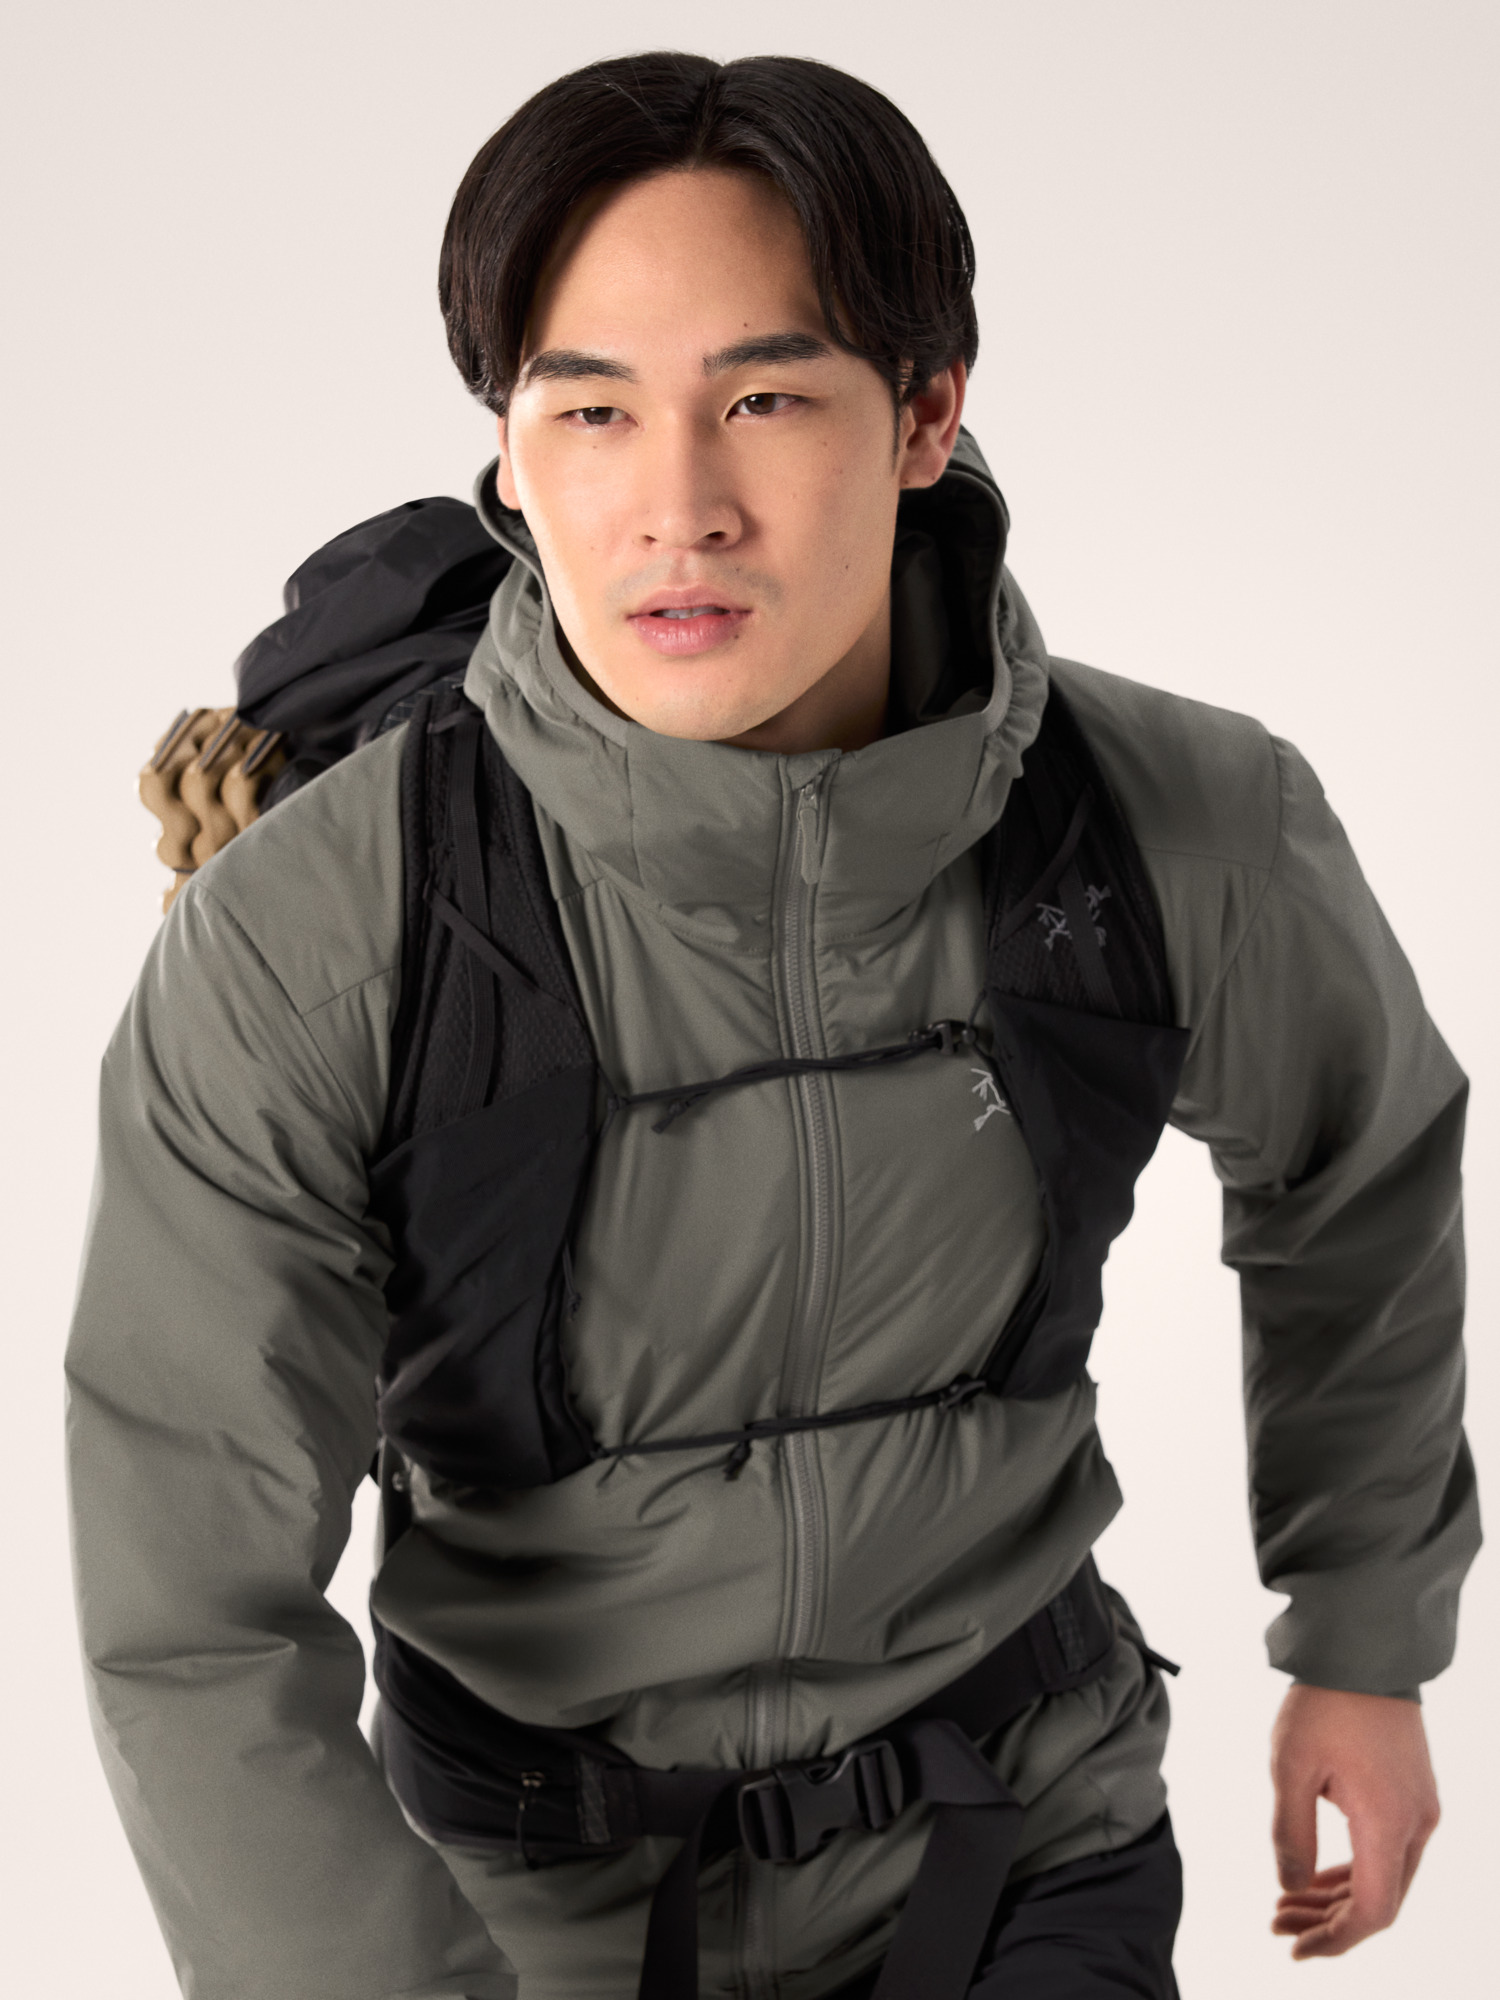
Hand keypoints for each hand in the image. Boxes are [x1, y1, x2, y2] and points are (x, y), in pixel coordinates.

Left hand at [1269, 1684, 1439, 1957]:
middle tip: (1277, 1922)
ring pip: (1385, 1877)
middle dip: (1329, 1921)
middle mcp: (1416, 1822)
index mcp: (1388, 1822)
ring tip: (1287, 1902)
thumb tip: (1291, 1887)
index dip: (1335, 1939)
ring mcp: (1421, 1808)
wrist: (1364, 1648)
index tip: (1295, 1947)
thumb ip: (1291, 1834)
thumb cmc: (1323, 1702)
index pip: (1373, 1910)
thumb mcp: (1290, 1767)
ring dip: (1338, 1896)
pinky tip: (1315, 1873)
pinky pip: (1389, 1850)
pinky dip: (1354, 1868)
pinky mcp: (1414, 1792)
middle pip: (1380, 1900)